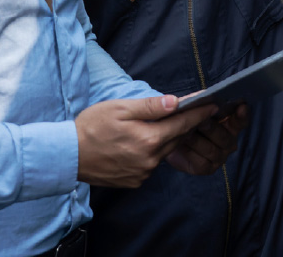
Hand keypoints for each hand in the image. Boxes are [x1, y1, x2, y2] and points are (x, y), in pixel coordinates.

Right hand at [75, 94, 216, 187]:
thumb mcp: (121, 108)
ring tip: (167, 123)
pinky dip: (154, 151)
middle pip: (176, 139)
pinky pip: (152, 163)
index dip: (198, 113)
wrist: (69, 155)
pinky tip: (144, 141)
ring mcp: (143, 173)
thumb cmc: (93, 126)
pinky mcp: (135, 181)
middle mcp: (150, 160)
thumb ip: (150, 107)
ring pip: (164, 152)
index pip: (181, 124)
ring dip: (168, 138)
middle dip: (186, 125)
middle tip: (194, 110)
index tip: (213, 104)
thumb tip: (175, 101)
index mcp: (148, 139)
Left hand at [166, 103, 250, 175]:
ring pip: (212, 150)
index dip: (242, 115)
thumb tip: (203, 97)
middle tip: (200, 122)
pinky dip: (190, 153)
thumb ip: (200, 103)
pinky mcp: (206, 168)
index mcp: (229, 123)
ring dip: (197, 141)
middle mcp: (228, 141)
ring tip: (185, 132)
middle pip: (224, 137)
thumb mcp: (192, 108)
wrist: (168, 138)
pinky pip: (202, 163)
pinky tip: (181, 145)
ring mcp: (219, 156)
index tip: (241, 107)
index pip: (241, 120)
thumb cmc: (185, 119)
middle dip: (211, 128)